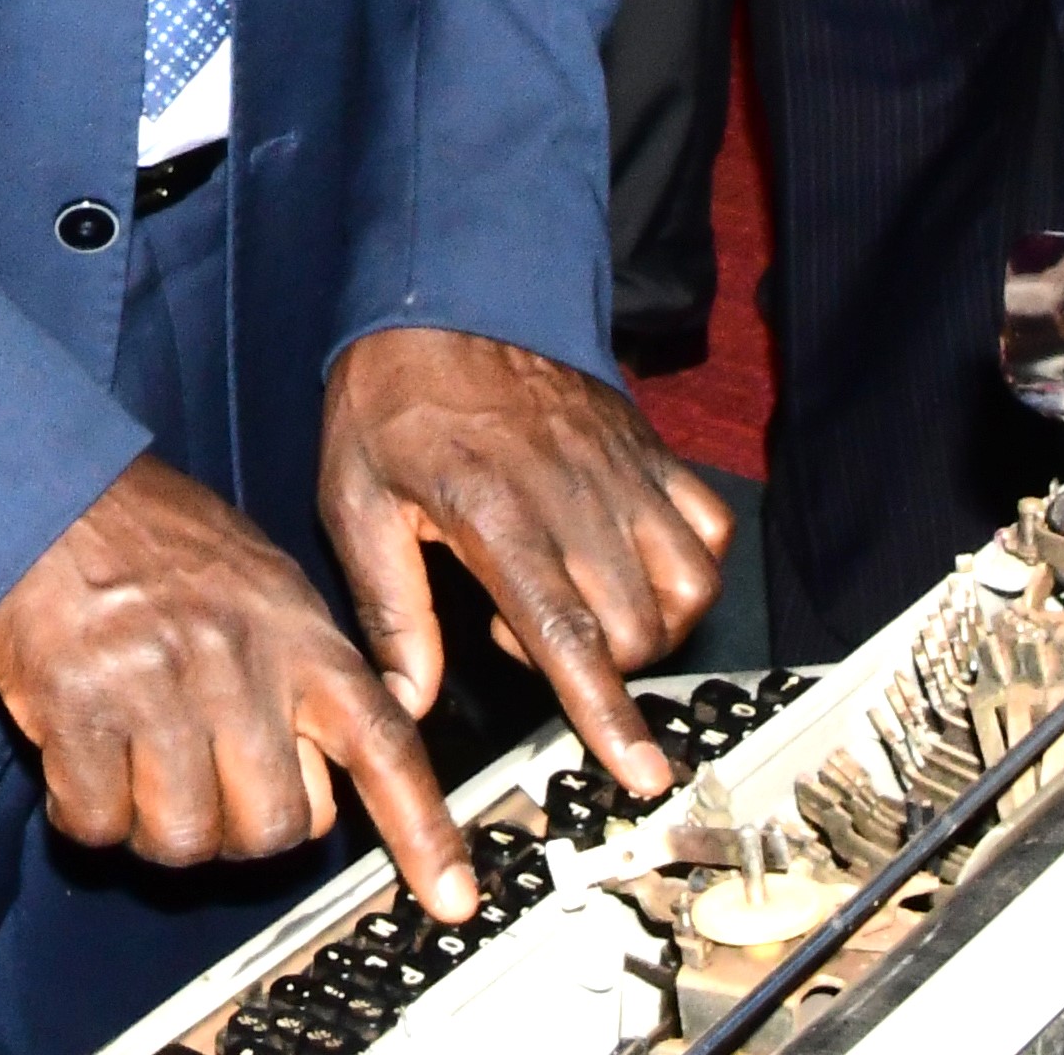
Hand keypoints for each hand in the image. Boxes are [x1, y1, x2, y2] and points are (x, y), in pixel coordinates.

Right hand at [0, 455, 472, 918]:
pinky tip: (79, 762)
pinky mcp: (78, 707)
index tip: (451, 899)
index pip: (382, 742)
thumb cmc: (152, 536)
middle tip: (203, 783)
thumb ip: (307, 671)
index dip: (422, 830)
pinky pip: (97, 822)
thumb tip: (332, 773)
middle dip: (237, 830)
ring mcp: (158, 687)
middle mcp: (239, 663)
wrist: (46, 485)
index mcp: (298, 632)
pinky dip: (84, 812)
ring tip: (134, 766)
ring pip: (184, 840)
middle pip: (274, 828)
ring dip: (154, 827)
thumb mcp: (263, 581)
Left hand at [321, 328, 729, 808]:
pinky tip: (636, 571)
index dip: (606, 712)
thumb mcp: (355, 498)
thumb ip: (391, 608)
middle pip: (636, 626)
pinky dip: (691, 567)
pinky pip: (708, 527)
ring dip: (653, 627)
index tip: (640, 771)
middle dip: (606, 673)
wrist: (448, 292)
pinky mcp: (650, 450)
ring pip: (688, 583)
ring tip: (589, 616)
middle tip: (533, 641)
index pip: (567, 634)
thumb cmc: (393, 399)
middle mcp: (574, 495)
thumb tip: (406, 706)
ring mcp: (623, 470)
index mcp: (496, 514)